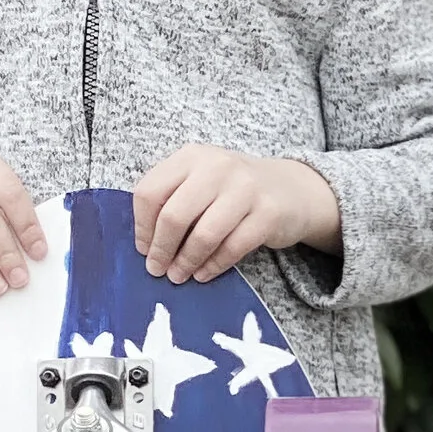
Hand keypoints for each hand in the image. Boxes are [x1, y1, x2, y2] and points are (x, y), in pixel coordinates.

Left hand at [132, 147, 343, 283]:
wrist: (290, 189)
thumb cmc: (233, 190)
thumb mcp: (200, 180)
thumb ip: (172, 198)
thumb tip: (146, 243)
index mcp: (192, 156)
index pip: (150, 191)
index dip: (142, 226)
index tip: (144, 248)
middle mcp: (218, 166)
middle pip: (174, 215)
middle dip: (162, 249)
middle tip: (157, 269)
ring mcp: (246, 188)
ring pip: (204, 235)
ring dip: (187, 261)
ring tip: (179, 275)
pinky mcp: (268, 213)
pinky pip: (233, 247)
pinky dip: (214, 266)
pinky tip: (204, 274)